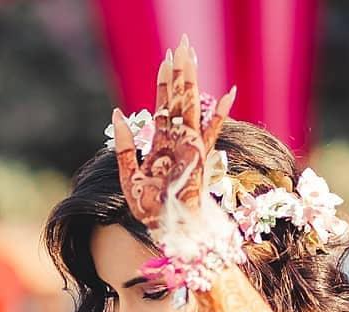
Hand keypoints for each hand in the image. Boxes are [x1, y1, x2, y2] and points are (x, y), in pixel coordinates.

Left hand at [111, 36, 234, 229]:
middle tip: (182, 43)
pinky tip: (229, 93)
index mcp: (161, 146)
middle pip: (179, 101)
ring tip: (191, 54)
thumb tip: (118, 112)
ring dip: (191, 81)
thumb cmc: (149, 210)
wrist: (164, 231)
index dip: (164, 83)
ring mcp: (190, 149)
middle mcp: (177, 143)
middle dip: (180, 73)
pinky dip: (220, 114)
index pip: (163, 107)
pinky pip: (212, 133)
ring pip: (191, 108)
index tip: (166, 59)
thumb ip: (124, 146)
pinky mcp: (200, 159)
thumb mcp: (128, 177)